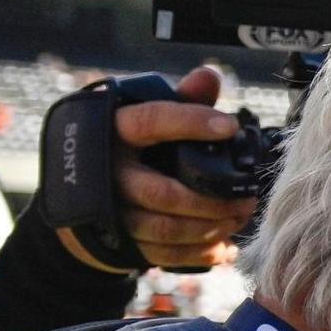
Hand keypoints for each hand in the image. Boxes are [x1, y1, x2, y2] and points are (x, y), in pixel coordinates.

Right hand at [98, 66, 257, 272]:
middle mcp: (109, 172)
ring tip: (238, 218)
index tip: (230, 127)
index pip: (150, 121)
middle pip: (163, 193)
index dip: (190, 122)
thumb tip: (209, 76)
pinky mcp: (121, 242)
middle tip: (246, 199)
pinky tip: (225, 246)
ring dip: (209, 228)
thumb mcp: (151, 119)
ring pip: (164, 228)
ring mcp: (111, 211)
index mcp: (115, 132)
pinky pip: (162, 254)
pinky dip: (199, 253)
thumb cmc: (134, 148)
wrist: (84, 194)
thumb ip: (182, 100)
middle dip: (212, 201)